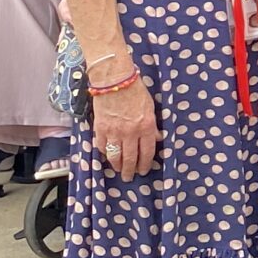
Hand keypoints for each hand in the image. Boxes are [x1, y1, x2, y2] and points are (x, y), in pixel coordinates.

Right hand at [92, 66, 159, 180]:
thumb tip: (157, 138)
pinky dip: (105, 153)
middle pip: (130, 158)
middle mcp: (130, 132)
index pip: (147, 152)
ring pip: (115, 156)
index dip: (145, 164)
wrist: (114, 79)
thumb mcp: (151, 107)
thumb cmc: (136, 90)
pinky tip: (108, 155)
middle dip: (130, 170)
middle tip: (129, 177)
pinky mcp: (100, 128)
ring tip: (119, 170)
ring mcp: (114, 132)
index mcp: (146, 127)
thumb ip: (153, 125)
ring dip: (117, 166)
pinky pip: (102, 146)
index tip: (143, 171)